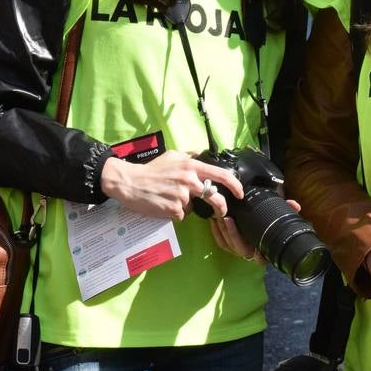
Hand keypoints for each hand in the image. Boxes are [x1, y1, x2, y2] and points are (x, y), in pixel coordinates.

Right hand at [99, 150, 244, 220]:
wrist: (130, 182)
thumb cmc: (151, 169)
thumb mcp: (173, 156)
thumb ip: (190, 157)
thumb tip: (203, 156)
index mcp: (191, 166)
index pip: (221, 174)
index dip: (234, 185)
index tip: (239, 193)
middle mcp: (189, 180)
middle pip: (214, 197)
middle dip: (221, 207)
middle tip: (221, 211)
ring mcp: (182, 196)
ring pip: (194, 207)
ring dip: (186, 206)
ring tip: (171, 198)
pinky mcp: (173, 209)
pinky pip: (182, 215)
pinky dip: (175, 213)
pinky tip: (164, 204)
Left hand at [208, 198, 302, 263]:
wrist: (256, 230)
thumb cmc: (267, 225)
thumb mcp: (278, 218)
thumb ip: (287, 211)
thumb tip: (295, 205)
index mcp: (263, 250)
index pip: (263, 259)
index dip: (260, 257)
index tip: (258, 250)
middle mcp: (250, 253)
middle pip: (239, 248)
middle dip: (233, 233)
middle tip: (228, 219)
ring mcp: (238, 250)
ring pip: (228, 244)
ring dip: (223, 230)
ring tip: (220, 215)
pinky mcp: (228, 245)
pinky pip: (220, 241)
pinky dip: (216, 231)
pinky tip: (213, 220)